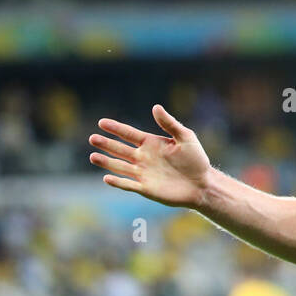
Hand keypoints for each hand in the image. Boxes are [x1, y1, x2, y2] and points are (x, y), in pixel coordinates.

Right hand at [89, 105, 212, 208]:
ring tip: (93, 156)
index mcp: (151, 143)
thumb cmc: (196, 160)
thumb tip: (156, 107)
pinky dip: (118, 182)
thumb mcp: (186, 138)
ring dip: (106, 162)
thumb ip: (170, 124)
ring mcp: (143, 173)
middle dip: (106, 144)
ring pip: (120, 166)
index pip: (129, 134)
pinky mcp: (146, 188)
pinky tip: (106, 178)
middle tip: (92, 138)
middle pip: (120, 149)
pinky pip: (128, 184)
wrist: (203, 184)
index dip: (116, 128)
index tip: (101, 122)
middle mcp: (143, 157)